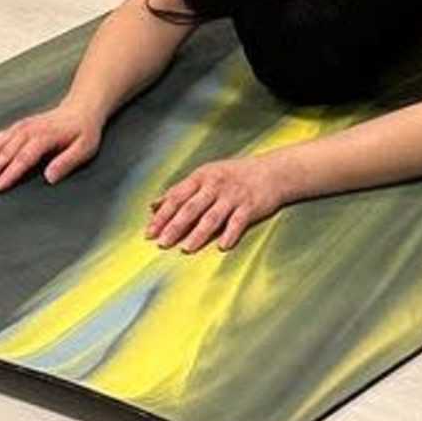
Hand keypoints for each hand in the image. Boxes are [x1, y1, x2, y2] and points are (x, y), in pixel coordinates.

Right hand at [0, 101, 105, 191]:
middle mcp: (26, 132)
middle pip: (2, 153)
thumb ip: (67, 162)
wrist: (80, 108)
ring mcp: (18, 129)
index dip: (8, 174)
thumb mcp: (85, 148)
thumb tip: (50, 178)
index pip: (22, 159)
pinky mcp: (14, 129)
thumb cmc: (84, 131)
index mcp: (43, 138)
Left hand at [149, 148, 302, 251]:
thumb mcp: (205, 176)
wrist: (272, 172)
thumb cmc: (235, 175)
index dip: (162, 215)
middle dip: (175, 226)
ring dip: (198, 234)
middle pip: (191, 208)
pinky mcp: (250, 206)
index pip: (176, 197)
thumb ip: (180, 191)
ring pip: (212, 217)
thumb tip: (153, 205)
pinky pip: (238, 222)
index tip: (149, 232)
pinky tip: (222, 246)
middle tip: (162, 243)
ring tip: (186, 248)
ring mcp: (233, 196)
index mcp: (201, 177)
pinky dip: (230, 234)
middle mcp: (215, 185)